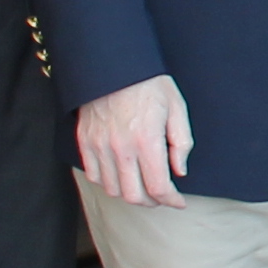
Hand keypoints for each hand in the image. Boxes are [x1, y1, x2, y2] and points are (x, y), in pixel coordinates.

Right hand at [74, 74, 192, 209]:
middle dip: (152, 202)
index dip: (171, 200)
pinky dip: (108, 183)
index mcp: (146, 140)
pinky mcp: (85, 142)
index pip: (158, 187)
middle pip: (133, 195)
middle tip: (162, 197)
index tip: (178, 201)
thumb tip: (179, 170)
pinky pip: (94, 176)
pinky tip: (121, 176)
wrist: (113, 65)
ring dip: (130, 194)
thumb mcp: (176, 107)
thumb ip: (181, 142)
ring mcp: (99, 147)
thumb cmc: (149, 84)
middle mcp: (121, 148)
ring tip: (142, 188)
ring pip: (112, 189)